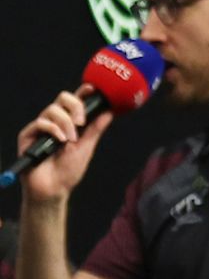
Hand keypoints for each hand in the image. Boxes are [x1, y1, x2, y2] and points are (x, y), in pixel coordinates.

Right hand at [15, 85, 109, 202]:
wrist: (53, 189)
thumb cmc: (69, 170)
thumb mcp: (87, 146)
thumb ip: (96, 128)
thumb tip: (110, 112)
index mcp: (69, 123)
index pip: (75, 102)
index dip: (82, 92)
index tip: (92, 88)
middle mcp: (54, 122)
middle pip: (62, 98)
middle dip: (75, 106)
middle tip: (81, 122)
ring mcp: (41, 128)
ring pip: (52, 109)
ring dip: (65, 123)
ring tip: (71, 139)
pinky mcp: (27, 136)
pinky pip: (40, 122)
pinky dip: (53, 129)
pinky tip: (60, 141)